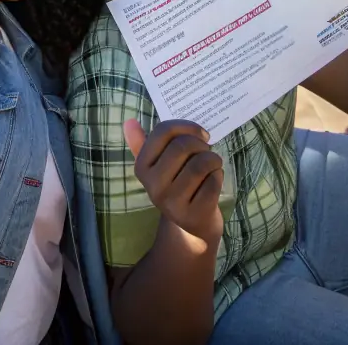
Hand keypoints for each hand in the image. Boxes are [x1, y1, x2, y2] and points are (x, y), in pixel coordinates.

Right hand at [123, 118, 223, 246]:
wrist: (192, 226)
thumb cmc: (177, 184)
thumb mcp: (158, 165)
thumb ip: (143, 143)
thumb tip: (129, 121)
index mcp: (142, 167)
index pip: (163, 131)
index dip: (187, 126)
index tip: (201, 133)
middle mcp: (153, 186)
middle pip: (182, 146)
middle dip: (202, 144)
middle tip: (207, 150)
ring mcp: (172, 203)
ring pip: (200, 164)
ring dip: (213, 159)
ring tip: (213, 163)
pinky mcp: (193, 215)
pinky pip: (212, 182)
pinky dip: (218, 175)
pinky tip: (215, 179)